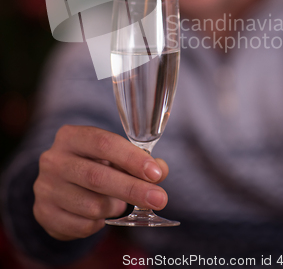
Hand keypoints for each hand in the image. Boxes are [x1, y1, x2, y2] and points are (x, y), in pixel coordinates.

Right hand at [33, 125, 168, 239]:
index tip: (155, 173)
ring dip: (114, 207)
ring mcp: (45, 187)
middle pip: (97, 176)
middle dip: (133, 189)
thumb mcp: (113, 155)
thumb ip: (139, 161)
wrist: (58, 185)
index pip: (103, 143)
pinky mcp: (44, 213)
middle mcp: (53, 159)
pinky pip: (83, 225)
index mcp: (71, 136)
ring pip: (92, 205)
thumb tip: (160, 171)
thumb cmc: (93, 164)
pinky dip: (99, 223)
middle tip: (159, 198)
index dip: (131, 158)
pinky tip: (98, 213)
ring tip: (117, 202)